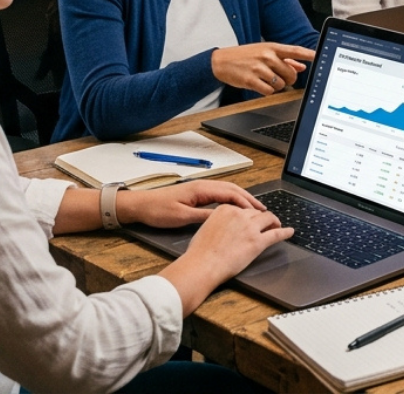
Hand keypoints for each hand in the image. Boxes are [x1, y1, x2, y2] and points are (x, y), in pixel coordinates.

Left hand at [121, 180, 266, 228]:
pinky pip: (219, 194)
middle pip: (232, 189)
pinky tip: (234, 209)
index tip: (258, 212)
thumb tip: (223, 217)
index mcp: (201, 189)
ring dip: (241, 198)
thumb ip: (203, 216)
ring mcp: (200, 188)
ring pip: (227, 190)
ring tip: (253, 209)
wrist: (140, 205)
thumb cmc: (158, 210)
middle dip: (249, 199)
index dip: (246, 203)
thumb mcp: (182, 217)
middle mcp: (203, 185)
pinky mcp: (196, 194)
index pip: (230, 193)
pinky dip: (231, 200)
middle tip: (263, 210)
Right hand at [181, 203, 294, 284]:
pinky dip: (285, 232)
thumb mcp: (206, 227)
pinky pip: (275, 234)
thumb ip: (219, 222)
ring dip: (274, 222)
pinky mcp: (257, 242)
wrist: (202, 265)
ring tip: (278, 225)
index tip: (251, 219)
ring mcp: (249, 228)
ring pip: (268, 219)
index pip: (243, 209)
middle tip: (266, 223)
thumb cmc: (199, 252)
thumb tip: (224, 226)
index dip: (249, 215)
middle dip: (262, 218)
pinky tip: (290, 232)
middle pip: (256, 213)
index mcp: (225, 209)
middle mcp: (239, 215)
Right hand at [211, 42, 314, 95]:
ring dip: (276, 86)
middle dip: (288, 79)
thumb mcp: (264, 52)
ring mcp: (259, 68)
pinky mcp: (251, 80)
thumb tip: (302, 66)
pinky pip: (269, 91)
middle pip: (291, 73)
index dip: (308, 54)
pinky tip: (260, 85)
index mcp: (272, 47)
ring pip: (281, 84)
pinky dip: (267, 91)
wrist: (221, 61)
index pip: (294, 50)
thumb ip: (285, 59)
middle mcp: (266, 56)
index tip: (319, 56)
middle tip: (279, 77)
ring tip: (266, 79)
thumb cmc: (244, 56)